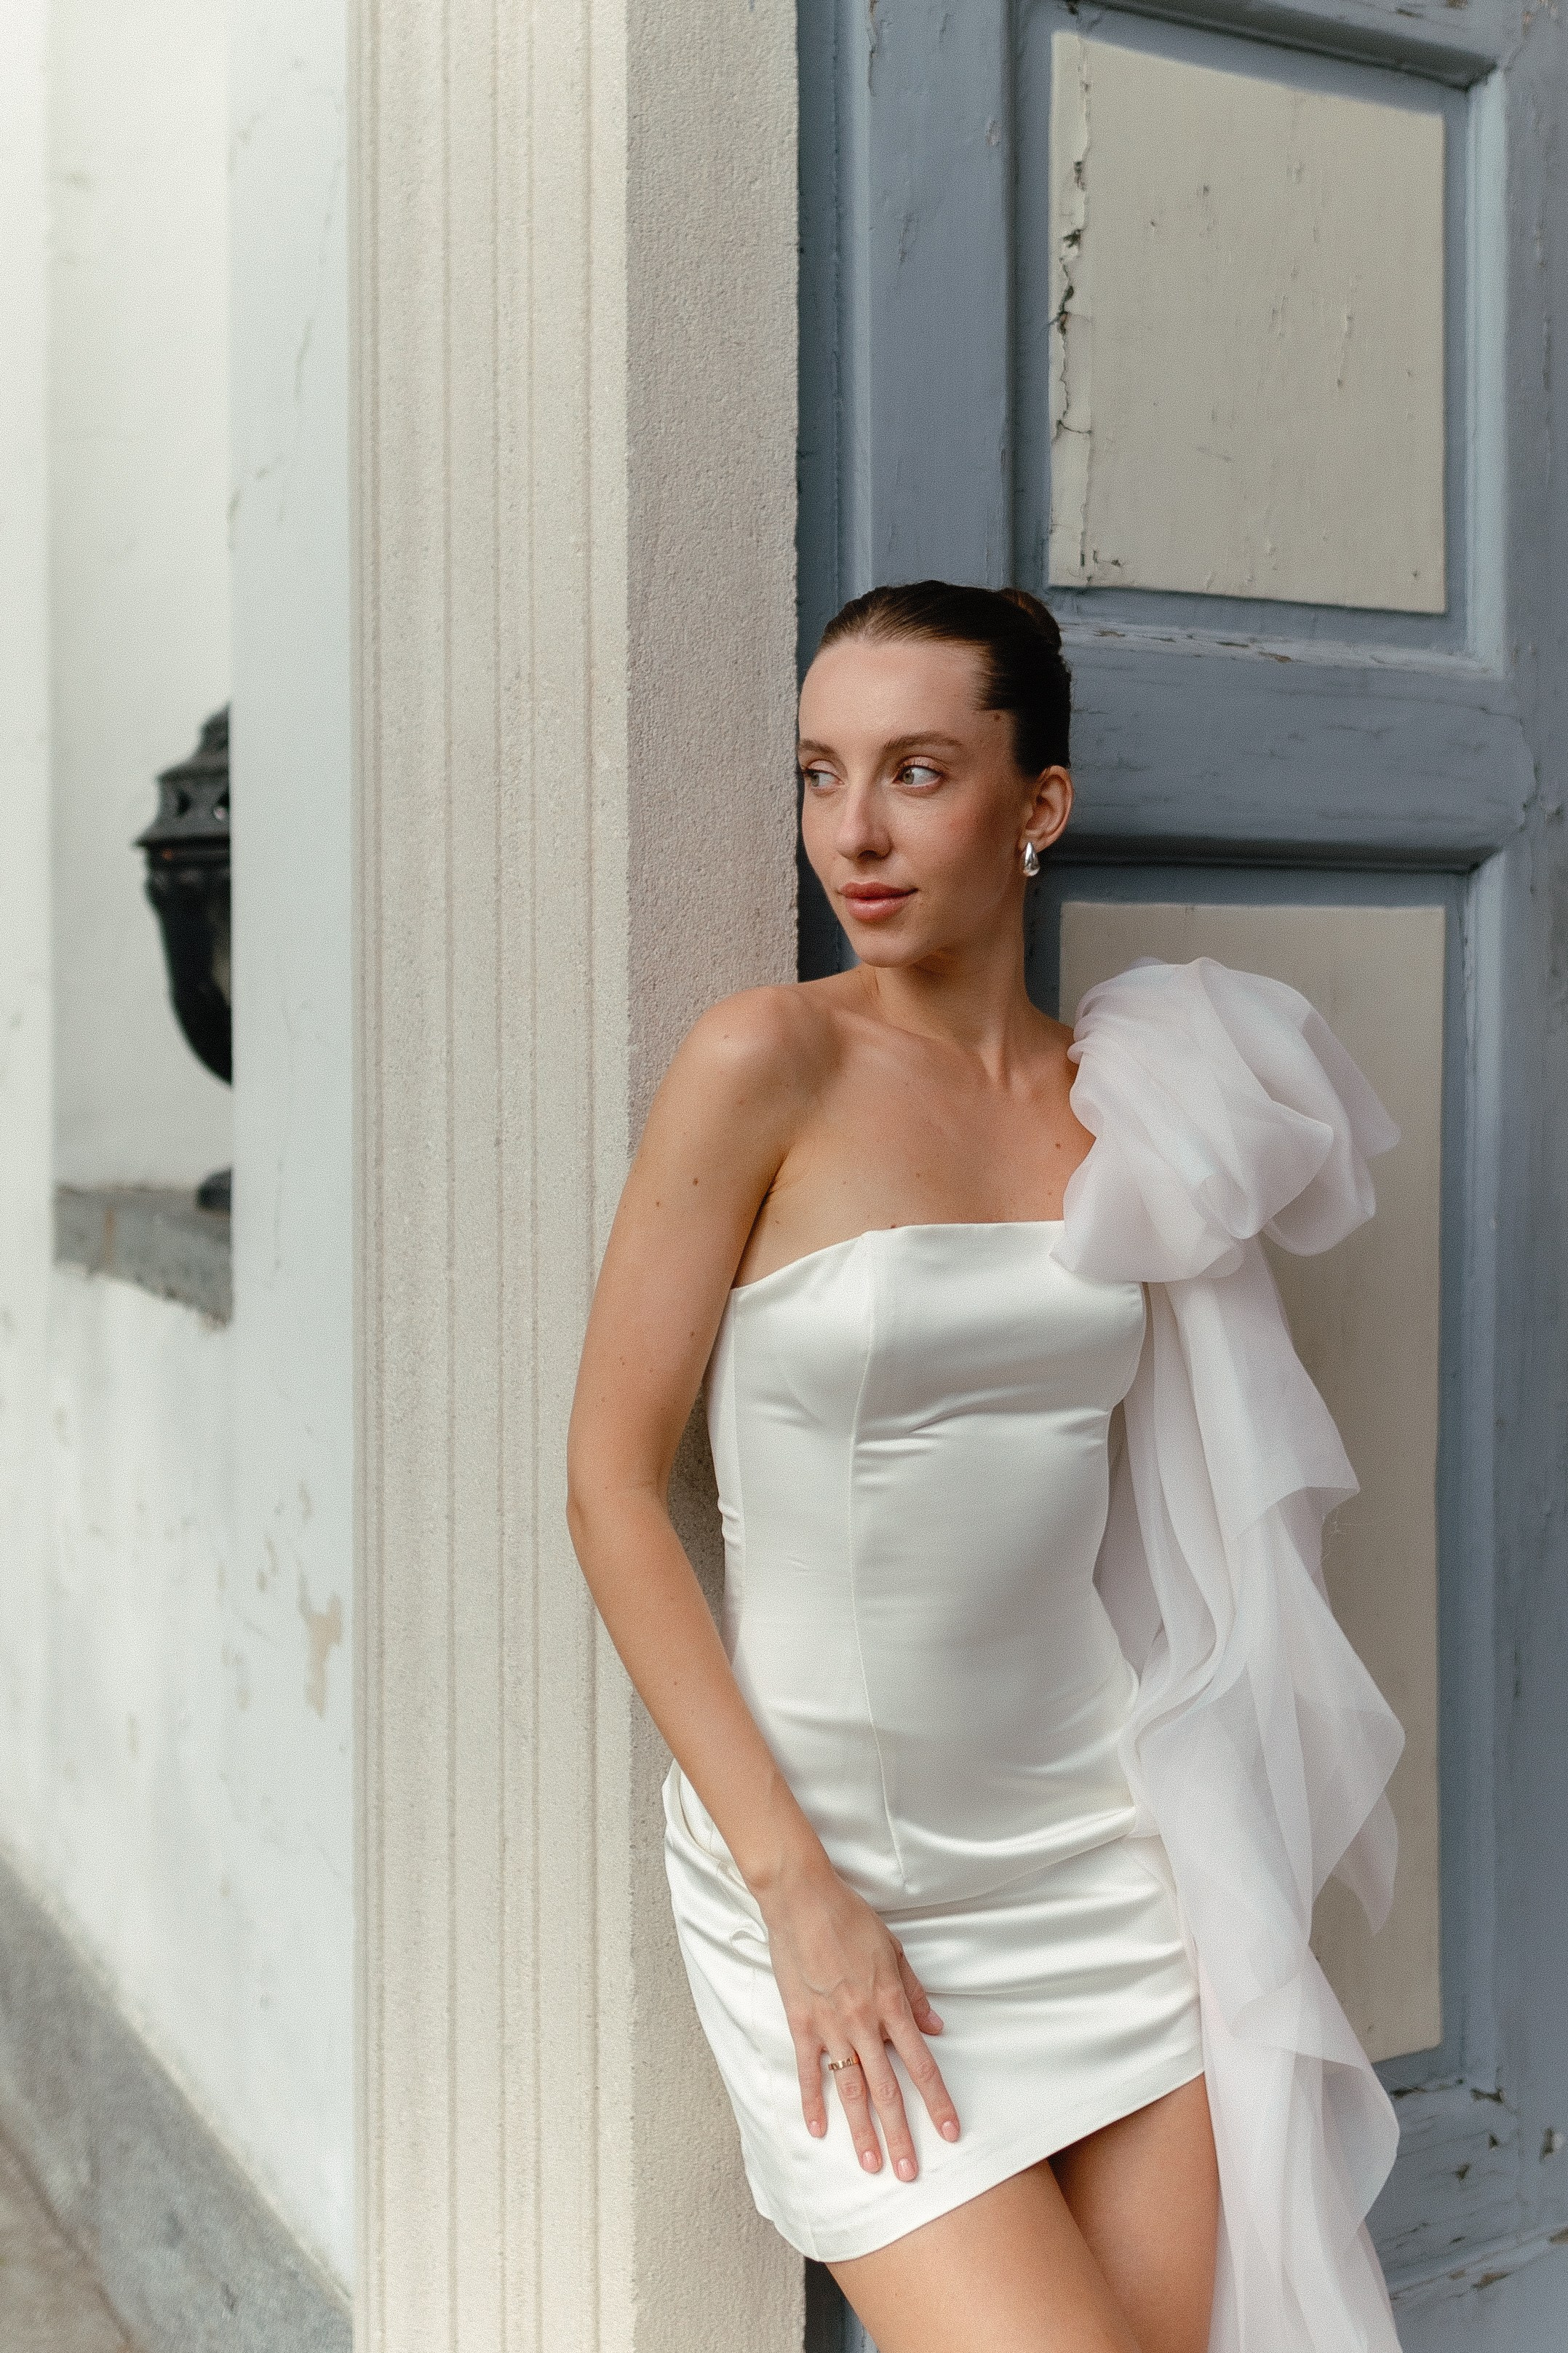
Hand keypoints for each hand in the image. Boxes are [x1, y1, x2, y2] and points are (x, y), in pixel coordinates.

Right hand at [755, 1855, 960, 2179]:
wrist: (803, 1899)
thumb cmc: (851, 1919)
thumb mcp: (894, 1950)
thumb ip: (914, 1993)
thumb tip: (936, 2026)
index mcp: (890, 2004)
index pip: (921, 2064)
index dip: (937, 2101)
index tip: (949, 2132)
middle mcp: (863, 2023)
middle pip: (887, 2089)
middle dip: (900, 2134)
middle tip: (909, 2173)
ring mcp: (830, 2026)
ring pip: (850, 2089)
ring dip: (861, 2130)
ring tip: (870, 2165)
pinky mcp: (800, 2022)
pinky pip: (808, 2070)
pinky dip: (811, 2101)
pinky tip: (817, 2131)